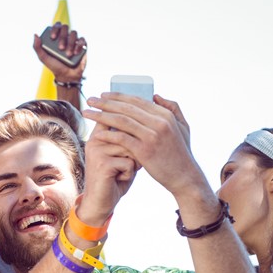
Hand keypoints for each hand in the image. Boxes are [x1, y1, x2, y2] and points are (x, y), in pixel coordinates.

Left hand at [32, 23, 86, 82]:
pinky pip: (82, 40)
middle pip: (65, 28)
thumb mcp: (43, 58)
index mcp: (57, 37)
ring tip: (68, 54)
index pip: (57, 26)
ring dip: (70, 43)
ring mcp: (74, 40)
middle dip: (62, 37)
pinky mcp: (82, 46)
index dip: (55, 28)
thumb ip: (37, 47)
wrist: (66, 76)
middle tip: (60, 48)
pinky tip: (75, 53)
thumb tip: (35, 35)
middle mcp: (66, 37)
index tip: (52, 37)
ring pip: (74, 33)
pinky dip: (79, 45)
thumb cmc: (54, 66)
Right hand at [75, 122, 136, 226]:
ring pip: (130, 148)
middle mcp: (95, 140)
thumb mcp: (120, 155)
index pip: (115, 117)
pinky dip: (130, 172)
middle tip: (130, 162)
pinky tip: (120, 178)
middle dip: (136, 148)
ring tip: (123, 171)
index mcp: (98, 135)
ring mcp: (97, 151)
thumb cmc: (114, 177)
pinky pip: (128, 162)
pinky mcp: (102, 164)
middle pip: (127, 132)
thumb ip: (126, 139)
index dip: (129, 119)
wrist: (100, 202)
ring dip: (134, 161)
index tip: (139, 123)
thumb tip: (142, 122)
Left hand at [84, 93, 202, 196]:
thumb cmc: (180, 153)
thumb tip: (155, 95)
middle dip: (105, 103)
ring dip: (101, 116)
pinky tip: (97, 134)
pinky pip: (122, 139)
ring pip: (121, 121)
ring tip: (87, 113)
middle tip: (90, 99)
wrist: (185, 177)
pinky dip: (108, 135)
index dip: (118, 96)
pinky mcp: (145, 151)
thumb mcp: (182, 127)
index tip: (103, 95)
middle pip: (126, 108)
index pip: (137, 100)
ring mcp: (152, 136)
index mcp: (166, 115)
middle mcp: (159, 122)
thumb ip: (172, 108)